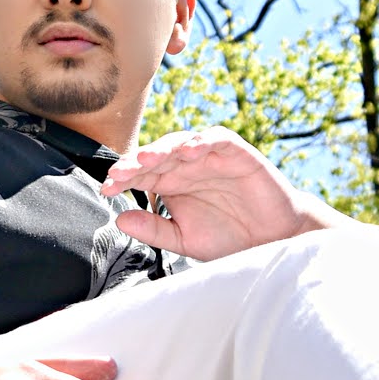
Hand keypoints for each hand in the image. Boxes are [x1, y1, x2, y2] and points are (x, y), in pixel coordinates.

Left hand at [101, 126, 339, 259]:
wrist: (272, 241)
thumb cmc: (229, 237)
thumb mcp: (185, 239)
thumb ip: (155, 229)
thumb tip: (120, 219)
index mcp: (171, 184)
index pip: (140, 174)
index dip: (122, 178)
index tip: (106, 189)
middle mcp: (187, 166)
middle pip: (156, 155)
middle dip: (135, 163)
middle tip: (119, 174)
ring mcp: (211, 157)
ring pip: (182, 142)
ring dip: (163, 148)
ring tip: (146, 159)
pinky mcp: (237, 153)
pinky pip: (218, 139)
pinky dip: (202, 140)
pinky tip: (188, 151)